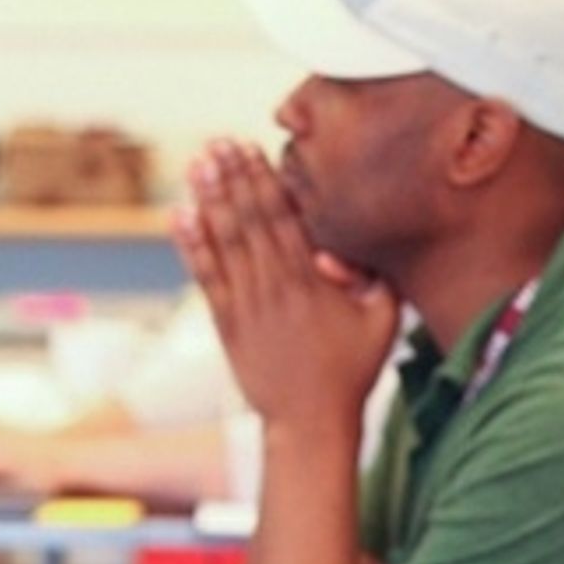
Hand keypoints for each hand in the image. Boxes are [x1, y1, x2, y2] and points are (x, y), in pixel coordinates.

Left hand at [173, 140, 398, 432]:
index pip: (282, 218)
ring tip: (198, 162)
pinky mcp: (226, 324)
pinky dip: (191, 244)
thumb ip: (374, 278)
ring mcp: (246, 305)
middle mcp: (274, 287)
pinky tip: (180, 213)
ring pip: (223, 241)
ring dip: (209, 198)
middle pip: (249, 220)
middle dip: (233, 177)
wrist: (310, 422)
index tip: (250, 147)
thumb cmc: (351, 370)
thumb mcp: (383, 322)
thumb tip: (340, 248)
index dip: (263, 180)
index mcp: (311, 282)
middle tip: (218, 141)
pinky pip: (205, 275)